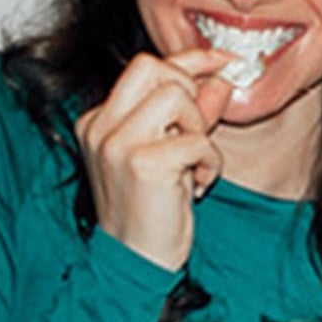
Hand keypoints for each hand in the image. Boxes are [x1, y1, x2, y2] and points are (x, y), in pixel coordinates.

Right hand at [75, 47, 232, 271]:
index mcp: (99, 121)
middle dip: (190, 93)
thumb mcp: (169, 159)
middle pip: (154, 67)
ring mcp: (116, 142)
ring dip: (201, 129)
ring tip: (195, 164)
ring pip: (176, 95)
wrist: (134, 263)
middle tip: (197, 133)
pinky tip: (198, 186)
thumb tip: (218, 81)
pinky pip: (196, 139)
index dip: (189, 58)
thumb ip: (189, 119)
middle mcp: (100, 125)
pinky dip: (210, 162)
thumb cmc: (152, 216)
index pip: (145, 67)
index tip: (221, 60)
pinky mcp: (141, 162)